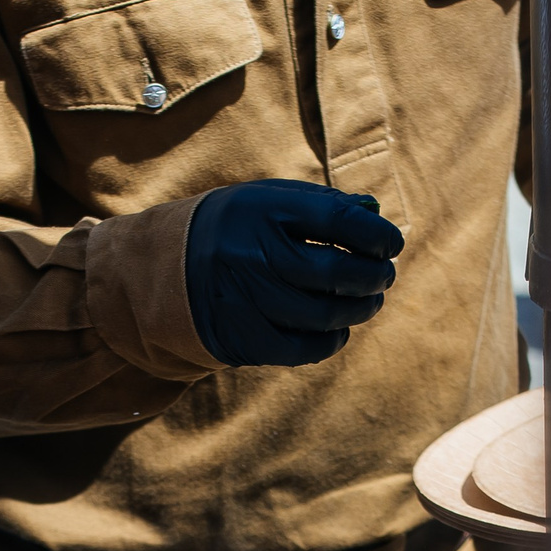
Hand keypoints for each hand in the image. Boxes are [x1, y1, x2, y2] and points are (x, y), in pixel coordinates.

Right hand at [183, 179, 403, 367]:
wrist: (159, 271)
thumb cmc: (230, 231)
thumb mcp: (264, 202)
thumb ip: (318, 206)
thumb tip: (376, 217)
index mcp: (262, 209)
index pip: (339, 220)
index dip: (376, 235)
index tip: (391, 244)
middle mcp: (251, 253)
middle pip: (337, 273)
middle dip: (374, 277)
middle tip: (384, 277)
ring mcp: (245, 299)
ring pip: (326, 314)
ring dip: (360, 310)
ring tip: (368, 302)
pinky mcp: (241, 338)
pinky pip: (304, 348)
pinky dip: (332, 340)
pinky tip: (337, 329)